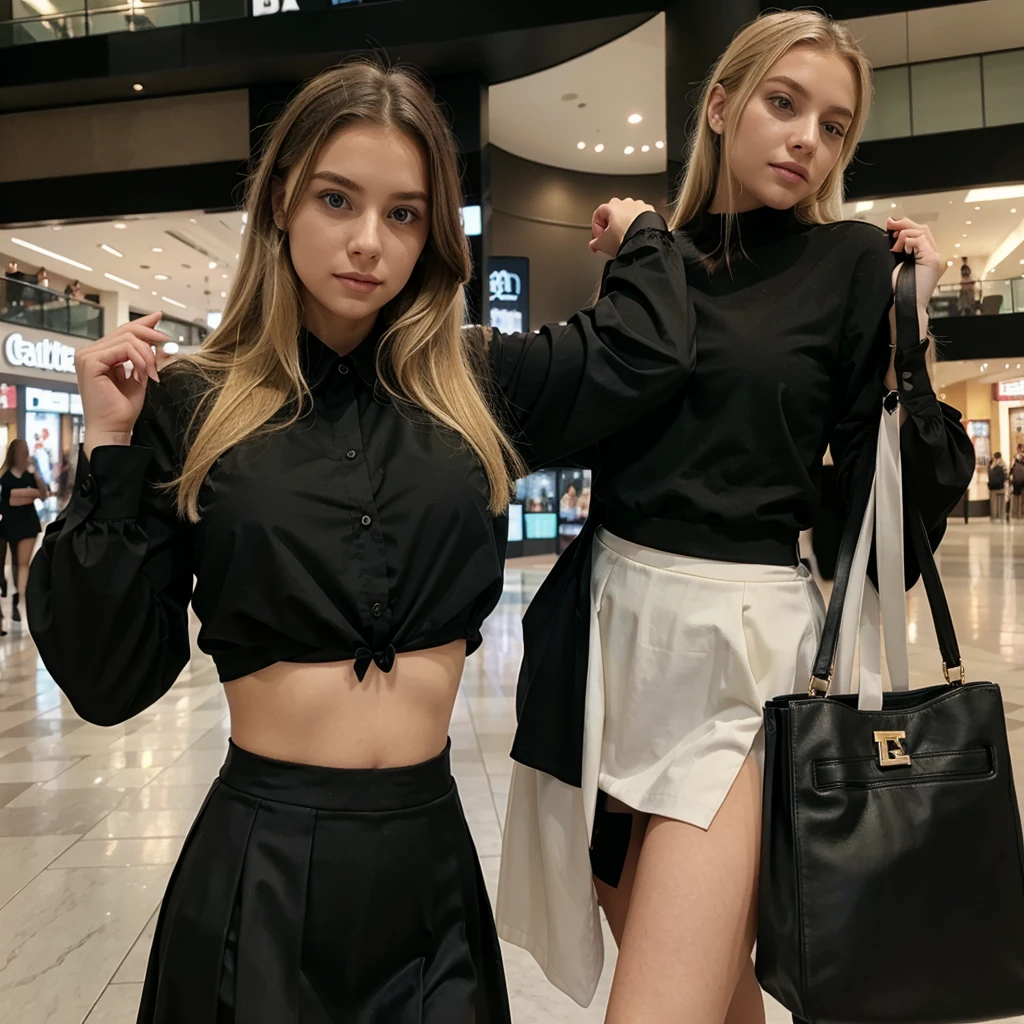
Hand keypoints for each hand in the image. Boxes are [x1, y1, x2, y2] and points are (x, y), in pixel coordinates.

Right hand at [76, 312, 163, 456]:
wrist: (113, 429)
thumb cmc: (123, 409)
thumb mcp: (140, 376)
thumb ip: (145, 357)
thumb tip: (158, 337)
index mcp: (99, 355)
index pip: (123, 332)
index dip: (143, 323)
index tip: (159, 317)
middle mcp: (89, 353)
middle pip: (126, 330)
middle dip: (150, 337)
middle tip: (166, 346)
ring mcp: (87, 356)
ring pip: (127, 338)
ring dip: (147, 355)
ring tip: (152, 374)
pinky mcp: (90, 361)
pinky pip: (123, 348)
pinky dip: (139, 359)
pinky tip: (143, 374)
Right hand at [590, 198, 656, 256]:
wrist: (646, 243)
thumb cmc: (627, 239)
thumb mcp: (603, 244)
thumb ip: (595, 242)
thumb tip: (594, 244)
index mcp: (612, 206)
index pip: (598, 214)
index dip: (596, 229)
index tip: (598, 239)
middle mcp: (626, 203)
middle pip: (613, 213)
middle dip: (610, 226)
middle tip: (610, 239)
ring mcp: (640, 206)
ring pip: (627, 215)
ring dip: (624, 225)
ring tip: (624, 239)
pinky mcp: (651, 212)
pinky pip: (640, 218)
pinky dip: (637, 225)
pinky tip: (635, 236)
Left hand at [887, 217, 942, 307]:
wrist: (904, 304)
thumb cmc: (900, 289)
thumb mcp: (897, 264)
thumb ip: (900, 249)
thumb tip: (892, 233)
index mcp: (926, 255)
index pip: (920, 233)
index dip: (906, 225)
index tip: (890, 225)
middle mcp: (933, 254)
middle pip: (923, 229)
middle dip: (904, 224)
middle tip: (890, 224)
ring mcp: (934, 256)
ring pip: (922, 232)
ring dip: (904, 235)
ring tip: (895, 248)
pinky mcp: (932, 259)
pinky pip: (920, 239)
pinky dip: (907, 241)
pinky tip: (902, 251)